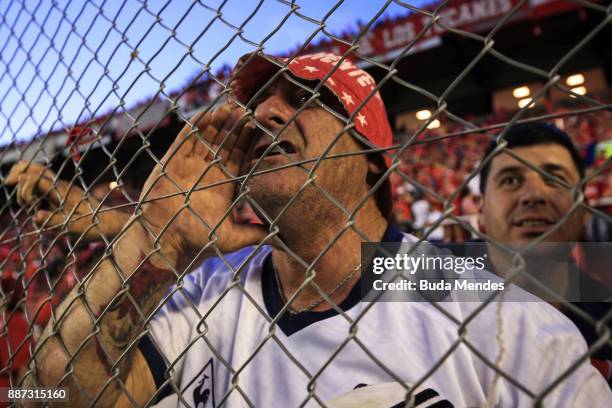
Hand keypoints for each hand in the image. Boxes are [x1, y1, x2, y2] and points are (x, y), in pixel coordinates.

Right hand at [5, 161, 128, 240]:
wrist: (112, 224)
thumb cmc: (95, 226)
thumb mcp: (73, 227)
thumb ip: (53, 221)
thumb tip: (35, 216)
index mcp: (62, 191)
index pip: (36, 178)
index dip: (25, 186)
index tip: (27, 203)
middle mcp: (61, 187)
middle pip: (35, 170)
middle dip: (20, 176)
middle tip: (12, 186)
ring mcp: (62, 191)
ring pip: (38, 176)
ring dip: (26, 184)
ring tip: (23, 197)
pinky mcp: (63, 197)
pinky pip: (44, 186)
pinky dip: (33, 189)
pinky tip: (32, 200)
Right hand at [139, 104, 266, 265]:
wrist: (166, 243)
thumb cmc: (198, 241)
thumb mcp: (232, 238)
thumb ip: (255, 234)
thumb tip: (282, 241)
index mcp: (224, 183)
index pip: (238, 156)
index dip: (246, 140)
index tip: (256, 124)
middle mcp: (208, 171)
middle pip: (223, 142)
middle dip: (233, 126)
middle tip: (244, 109)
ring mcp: (189, 166)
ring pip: (205, 138)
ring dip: (215, 123)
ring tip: (227, 107)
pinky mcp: (171, 164)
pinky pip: (183, 142)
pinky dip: (192, 129)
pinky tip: (203, 115)